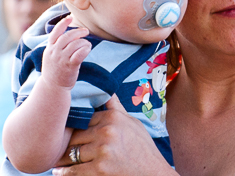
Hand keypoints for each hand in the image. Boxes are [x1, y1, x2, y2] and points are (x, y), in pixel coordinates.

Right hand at [42, 16, 90, 89]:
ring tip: (87, 45)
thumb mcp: (53, 56)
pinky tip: (88, 49)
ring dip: (84, 42)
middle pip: (68, 36)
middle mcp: (54, 52)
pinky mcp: (70, 66)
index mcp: (50, 48)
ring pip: (75, 44)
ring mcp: (61, 59)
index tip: (70, 17)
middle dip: (78, 31)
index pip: (55, 32)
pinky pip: (80, 53)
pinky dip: (86, 49)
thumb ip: (59, 45)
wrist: (52, 87)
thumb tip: (72, 34)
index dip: (63, 23)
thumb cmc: (56, 69)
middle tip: (86, 31)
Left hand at [52, 95, 176, 175]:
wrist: (152, 173)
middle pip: (74, 136)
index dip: (74, 128)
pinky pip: (72, 171)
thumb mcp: (133, 123)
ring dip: (61, 159)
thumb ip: (116, 109)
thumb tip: (107, 92)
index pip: (83, 119)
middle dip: (66, 144)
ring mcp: (102, 150)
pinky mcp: (99, 169)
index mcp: (113, 117)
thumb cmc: (143, 148)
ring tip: (56, 161)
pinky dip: (63, 173)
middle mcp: (107, 131)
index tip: (66, 132)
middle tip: (56, 148)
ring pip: (70, 153)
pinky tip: (60, 172)